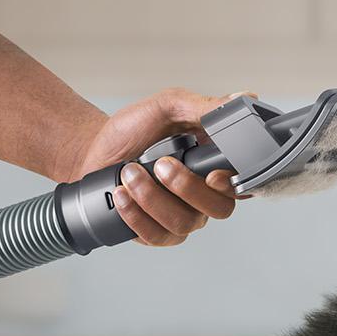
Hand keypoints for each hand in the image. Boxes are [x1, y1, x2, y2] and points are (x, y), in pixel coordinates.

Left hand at [66, 88, 251, 246]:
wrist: (95, 151)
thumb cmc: (133, 130)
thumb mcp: (167, 107)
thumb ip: (203, 106)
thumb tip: (241, 99)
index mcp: (215, 164)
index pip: (241, 183)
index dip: (232, 185)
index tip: (212, 175)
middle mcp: (205, 194)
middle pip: (219, 209)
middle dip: (185, 188)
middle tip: (159, 165)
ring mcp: (183, 216)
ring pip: (183, 224)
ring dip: (152, 198)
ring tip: (129, 174)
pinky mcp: (158, 232)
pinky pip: (157, 236)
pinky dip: (136, 216)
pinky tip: (122, 196)